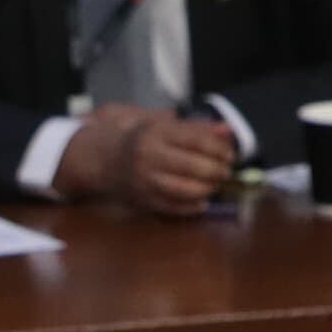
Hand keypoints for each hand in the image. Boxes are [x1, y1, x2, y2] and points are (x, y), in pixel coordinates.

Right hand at [54, 104, 239, 216]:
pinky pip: (174, 207)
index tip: (229, 154)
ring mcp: (144, 180)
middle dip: (217, 171)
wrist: (102, 159)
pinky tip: (201, 200)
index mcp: (155, 132)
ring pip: (187, 190)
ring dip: (208, 189)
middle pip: (195, 166)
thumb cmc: (139, 138)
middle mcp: (148, 156)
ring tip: (214, 185)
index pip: (198, 140)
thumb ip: (197, 127)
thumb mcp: (164, 124)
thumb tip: (228, 131)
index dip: (220, 149)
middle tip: (224, 171)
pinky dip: (193, 206)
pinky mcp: (142, 199)